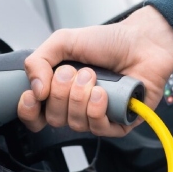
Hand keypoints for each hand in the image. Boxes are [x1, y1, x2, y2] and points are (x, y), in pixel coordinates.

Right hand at [18, 6, 172, 136]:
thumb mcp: (64, 41)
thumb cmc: (109, 42)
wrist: (144, 42)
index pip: (34, 115)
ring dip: (81, 97)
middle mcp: (75, 106)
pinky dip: (97, 109)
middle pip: (53, 119)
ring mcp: (96, 116)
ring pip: (75, 124)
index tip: (33, 95)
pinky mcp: (117, 124)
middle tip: (75, 72)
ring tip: (94, 76)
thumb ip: (38, 60)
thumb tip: (34, 89)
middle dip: (61, 93)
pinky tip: (103, 93)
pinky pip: (98, 130)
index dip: (29, 110)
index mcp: (59, 90)